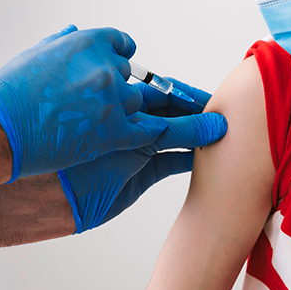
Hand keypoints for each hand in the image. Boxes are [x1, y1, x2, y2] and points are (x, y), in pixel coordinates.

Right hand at [0, 25, 168, 181]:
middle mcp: (104, 67)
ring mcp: (111, 101)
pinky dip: (147, 133)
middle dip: (114, 84)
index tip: (115, 64)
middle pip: (127, 74)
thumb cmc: (8, 91)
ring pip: (134, 102)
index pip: (122, 43)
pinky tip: (145, 134)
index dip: (119, 54)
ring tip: (95, 121)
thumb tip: (73, 28)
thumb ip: (61, 41)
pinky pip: (145, 132)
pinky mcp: (114, 134)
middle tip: (93, 100)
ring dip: (121, 109)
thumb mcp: (34, 54)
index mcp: (87, 44)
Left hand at [59, 76, 226, 232]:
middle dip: (200, 116)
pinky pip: (174, 161)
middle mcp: (134, 123)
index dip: (190, 96)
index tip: (216, 100)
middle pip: (175, 114)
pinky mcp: (145, 172)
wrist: (63, 196)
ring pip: (178, 137)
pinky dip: (192, 159)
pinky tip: (210, 158)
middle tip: (226, 119)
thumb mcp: (136, 138)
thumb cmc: (83, 156)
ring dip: (199, 137)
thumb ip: (176, 130)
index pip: (165, 93)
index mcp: (124, 104)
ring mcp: (141, 147)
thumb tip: (213, 123)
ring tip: (225, 138)